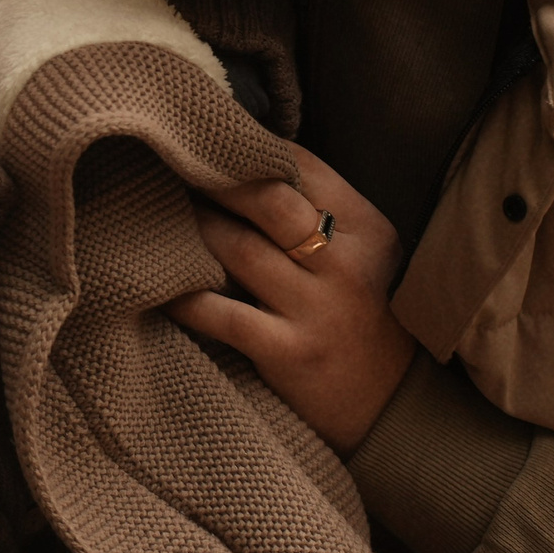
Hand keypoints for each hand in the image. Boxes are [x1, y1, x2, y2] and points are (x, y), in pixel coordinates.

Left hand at [167, 148, 415, 455]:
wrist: (398, 412)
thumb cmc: (366, 317)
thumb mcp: (365, 254)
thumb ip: (318, 209)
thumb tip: (245, 157)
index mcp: (368, 230)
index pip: (303, 166)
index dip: (248, 147)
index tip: (206, 140)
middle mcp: (345, 265)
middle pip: (267, 199)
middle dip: (213, 177)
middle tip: (169, 163)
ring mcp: (317, 310)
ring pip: (238, 248)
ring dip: (192, 225)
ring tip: (155, 210)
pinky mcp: (290, 353)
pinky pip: (222, 315)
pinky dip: (184, 297)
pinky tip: (159, 284)